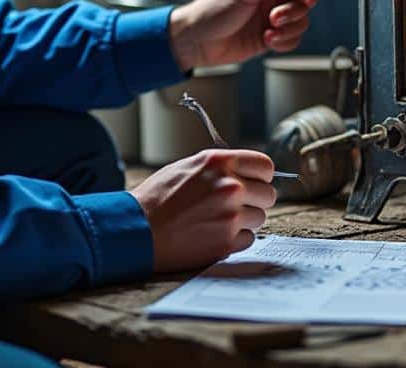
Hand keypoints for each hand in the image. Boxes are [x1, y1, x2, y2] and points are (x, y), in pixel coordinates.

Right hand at [130, 149, 276, 272]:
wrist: (137, 229)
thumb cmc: (158, 197)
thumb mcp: (188, 166)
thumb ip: (221, 167)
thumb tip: (248, 173)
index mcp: (220, 163)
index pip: (265, 166)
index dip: (262, 176)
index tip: (255, 183)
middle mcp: (229, 186)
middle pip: (268, 194)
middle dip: (255, 200)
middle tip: (235, 206)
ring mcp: (230, 216)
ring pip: (259, 218)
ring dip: (244, 221)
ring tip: (217, 220)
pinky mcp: (226, 242)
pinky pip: (248, 239)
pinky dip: (235, 239)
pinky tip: (213, 234)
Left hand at [167, 0, 320, 70]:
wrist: (197, 42)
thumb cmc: (212, 10)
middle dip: (300, 4)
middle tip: (283, 12)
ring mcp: (274, 13)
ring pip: (302, 17)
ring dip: (290, 25)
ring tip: (269, 28)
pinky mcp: (273, 34)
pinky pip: (294, 37)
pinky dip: (286, 40)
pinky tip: (268, 40)